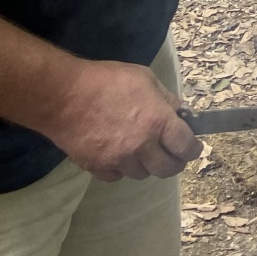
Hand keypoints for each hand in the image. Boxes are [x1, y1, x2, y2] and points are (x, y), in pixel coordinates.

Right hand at [45, 59, 201, 182]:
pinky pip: (117, 177)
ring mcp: (118, 160)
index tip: (193, 147)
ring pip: (142, 174)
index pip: (186, 147)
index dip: (193, 149)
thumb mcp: (144, 78)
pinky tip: (117, 154)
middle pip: (168, 169)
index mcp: (157, 121)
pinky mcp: (97, 168)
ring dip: (145, 164)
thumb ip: (166, 99)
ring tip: (140, 149)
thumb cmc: (106, 80)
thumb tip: (180, 113)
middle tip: (171, 153)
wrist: (63, 95)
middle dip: (174, 162)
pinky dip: (121, 168)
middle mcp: (141, 145)